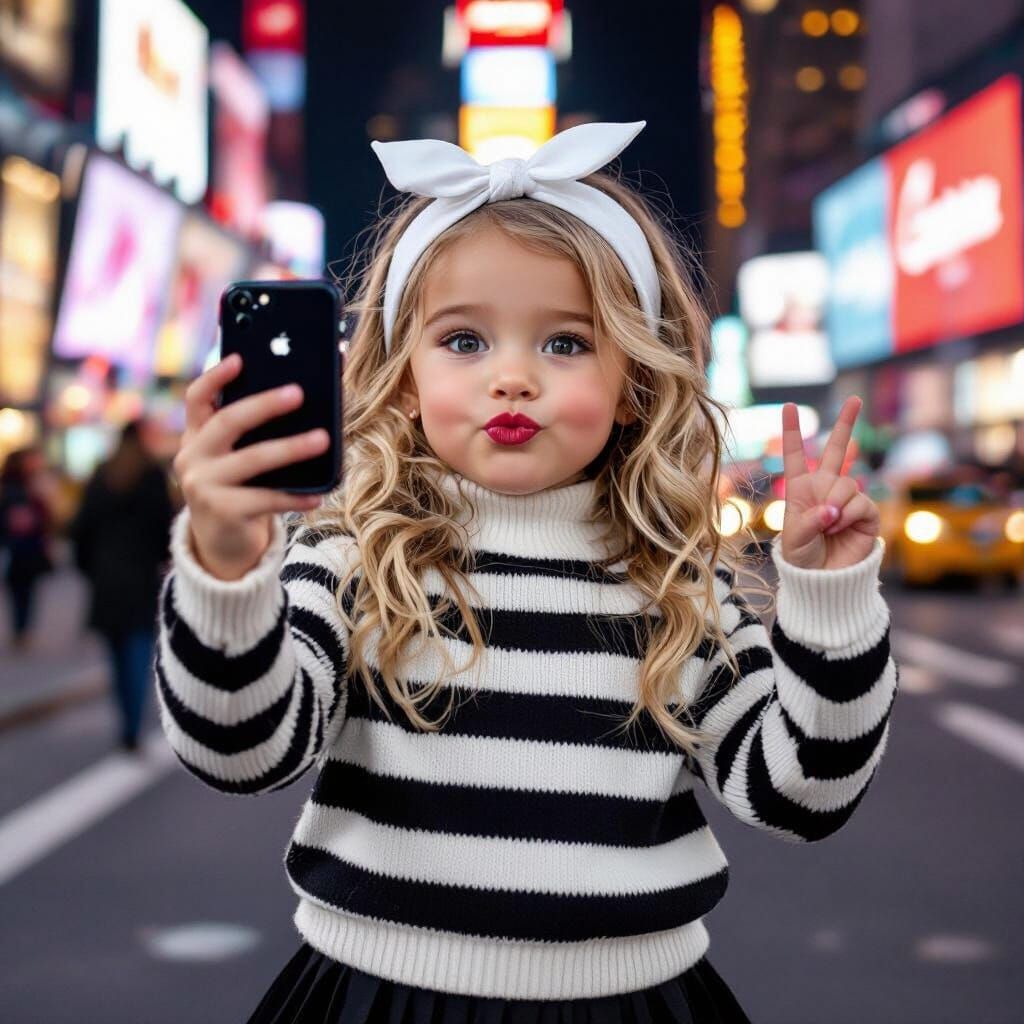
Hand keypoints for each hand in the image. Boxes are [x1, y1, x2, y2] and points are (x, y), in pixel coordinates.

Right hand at [173, 354, 328, 580]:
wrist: (223, 545)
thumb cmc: (241, 490)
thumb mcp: (237, 459)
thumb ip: (254, 434)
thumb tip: (304, 397)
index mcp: (196, 436)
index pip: (197, 398)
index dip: (216, 376)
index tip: (241, 359)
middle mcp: (193, 457)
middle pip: (228, 422)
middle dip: (264, 404)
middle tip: (298, 393)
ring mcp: (203, 485)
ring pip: (252, 460)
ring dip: (291, 448)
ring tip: (322, 439)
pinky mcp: (222, 512)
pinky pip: (266, 500)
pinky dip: (295, 497)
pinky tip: (318, 495)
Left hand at [779, 396, 879, 569]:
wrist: (823, 580)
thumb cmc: (802, 558)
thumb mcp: (794, 538)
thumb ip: (809, 520)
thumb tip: (833, 509)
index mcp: (801, 489)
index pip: (796, 456)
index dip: (791, 432)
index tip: (788, 406)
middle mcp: (825, 489)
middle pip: (836, 451)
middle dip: (845, 424)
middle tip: (854, 399)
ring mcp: (846, 499)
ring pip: (846, 483)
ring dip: (835, 505)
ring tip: (827, 526)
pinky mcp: (865, 513)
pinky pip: (859, 501)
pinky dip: (847, 515)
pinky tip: (840, 526)